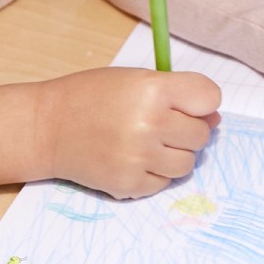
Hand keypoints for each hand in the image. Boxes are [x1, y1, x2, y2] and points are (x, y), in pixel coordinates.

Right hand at [0, 68, 220, 197]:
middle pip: (202, 134)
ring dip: (174, 153)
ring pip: (188, 163)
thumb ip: (177, 94)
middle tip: (160, 124)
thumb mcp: (135, 79)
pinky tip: (133, 158)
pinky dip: (154, 173)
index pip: (209, 98)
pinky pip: (164, 183)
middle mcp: (150, 124)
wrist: (48, 128)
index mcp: (153, 90)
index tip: (187, 104)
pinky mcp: (130, 184)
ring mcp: (140, 158)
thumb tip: (215, 118)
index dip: (202, 102)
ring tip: (148, 143)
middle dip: (187, 129)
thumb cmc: (92, 96)